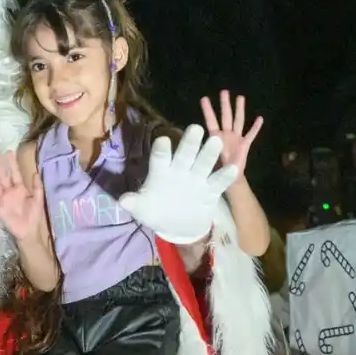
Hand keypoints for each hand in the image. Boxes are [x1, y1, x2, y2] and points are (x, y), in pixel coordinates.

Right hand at [0, 150, 44, 240]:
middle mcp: (9, 191)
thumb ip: (37, 187)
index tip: (8, 152)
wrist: (29, 231)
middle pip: (3, 175)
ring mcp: (2, 199)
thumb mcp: (38, 199)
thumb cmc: (34, 215)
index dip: (12, 163)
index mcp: (20, 188)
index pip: (15, 173)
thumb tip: (36, 172)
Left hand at [118, 125, 238, 243]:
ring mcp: (197, 179)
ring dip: (209, 153)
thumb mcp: (143, 210)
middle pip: (185, 154)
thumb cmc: (156, 212)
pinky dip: (225, 176)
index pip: (160, 158)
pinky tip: (232, 168)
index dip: (162, 150)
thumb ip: (135, 203)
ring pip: (203, 163)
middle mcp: (180, 170)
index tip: (162, 140)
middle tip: (196, 128)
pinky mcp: (210, 191)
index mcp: (161, 172)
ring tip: (216, 141)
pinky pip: (218, 182)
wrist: (177, 226)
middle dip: (190, 143)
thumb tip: (123, 201)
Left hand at [201, 90, 263, 175]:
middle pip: (226, 116)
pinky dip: (256, 127)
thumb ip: (208, 151)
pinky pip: (251, 134)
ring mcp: (236, 138)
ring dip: (239, 109)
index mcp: (216, 137)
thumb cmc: (217, 171)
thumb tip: (204, 143)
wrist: (230, 179)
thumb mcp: (209, 160)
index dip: (207, 110)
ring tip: (240, 97)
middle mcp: (226, 135)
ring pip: (238, 121)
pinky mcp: (245, 144)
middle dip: (225, 104)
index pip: (210, 121)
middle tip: (224, 91)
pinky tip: (260, 118)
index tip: (204, 98)